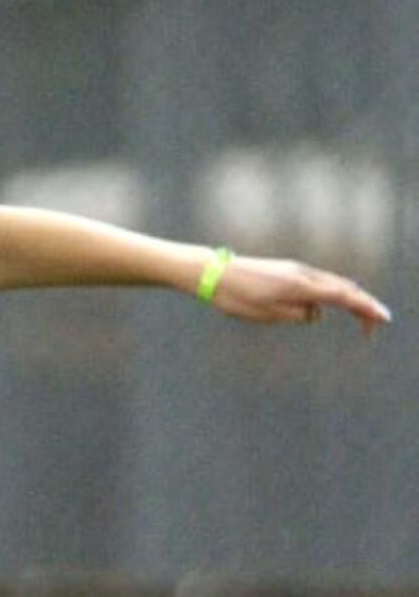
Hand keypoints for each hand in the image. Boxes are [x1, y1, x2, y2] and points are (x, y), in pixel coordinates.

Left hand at [210, 256, 390, 335]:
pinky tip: (331, 306)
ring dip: (348, 301)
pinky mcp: (287, 271)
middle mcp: (303, 274)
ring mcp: (296, 270)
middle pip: (343, 288)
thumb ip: (297, 315)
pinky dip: (331, 295)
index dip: (365, 308)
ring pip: (331, 284)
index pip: (343, 297)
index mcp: (301, 286)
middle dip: (362, 307)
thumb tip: (316, 314)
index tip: (382, 319)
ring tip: (361, 318)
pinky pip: (317, 283)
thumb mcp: (268, 314)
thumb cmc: (237, 297)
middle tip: (375, 326)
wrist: (214, 273)